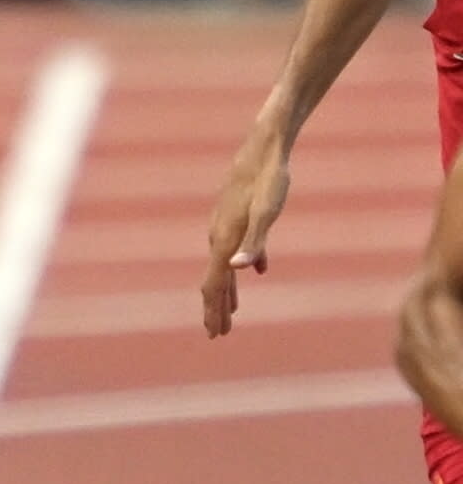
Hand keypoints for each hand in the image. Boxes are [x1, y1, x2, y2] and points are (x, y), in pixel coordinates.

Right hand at [203, 127, 287, 335]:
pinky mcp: (234, 219)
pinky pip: (233, 251)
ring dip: (227, 290)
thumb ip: (255, 243)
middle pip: (215, 280)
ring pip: (223, 266)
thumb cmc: (268, 181)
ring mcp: (224, 227)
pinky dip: (239, 268)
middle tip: (218, 333)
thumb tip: (240, 269)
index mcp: (224, 239)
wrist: (262, 150)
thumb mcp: (267, 213)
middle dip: (216, 308)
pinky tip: (255, 270)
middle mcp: (219, 236)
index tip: (215, 333)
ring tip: (232, 311)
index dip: (214, 310)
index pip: (214, 284)